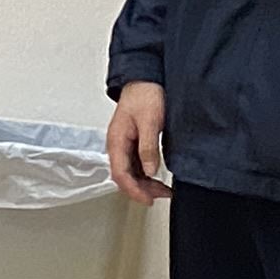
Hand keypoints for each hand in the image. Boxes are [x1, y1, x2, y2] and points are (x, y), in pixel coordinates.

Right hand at [105, 83, 169, 205]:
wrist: (144, 79)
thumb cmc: (144, 95)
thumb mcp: (149, 121)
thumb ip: (147, 148)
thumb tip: (148, 171)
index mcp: (116, 141)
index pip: (121, 174)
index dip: (134, 190)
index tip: (148, 200)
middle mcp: (118, 145)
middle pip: (125, 177)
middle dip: (141, 190)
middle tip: (161, 196)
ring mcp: (124, 144)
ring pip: (131, 172)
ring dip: (145, 183)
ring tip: (163, 190)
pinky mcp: (132, 142)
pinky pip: (136, 164)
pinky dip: (146, 174)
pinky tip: (157, 177)